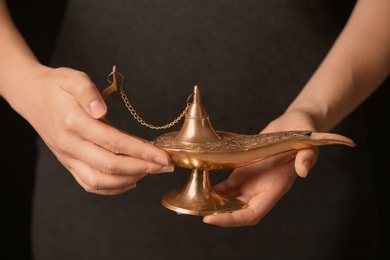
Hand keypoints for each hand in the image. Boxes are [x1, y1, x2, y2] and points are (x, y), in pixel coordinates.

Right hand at [16, 66, 173, 194]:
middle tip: (167, 166)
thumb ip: (88, 93)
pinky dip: (112, 188)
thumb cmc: (57, 86)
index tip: (164, 156)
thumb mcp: (72, 78)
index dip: (142, 151)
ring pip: (100, 180)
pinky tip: (131, 181)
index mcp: (74, 122)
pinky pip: (90, 184)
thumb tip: (102, 110)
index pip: (114, 142)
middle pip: (110, 165)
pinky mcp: (69, 163)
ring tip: (152, 171)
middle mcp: (70, 145)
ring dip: (130, 179)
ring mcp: (68, 157)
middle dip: (144, 168)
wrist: (32, 97)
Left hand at [203, 110, 318, 226]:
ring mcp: (251, 182)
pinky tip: (198, 185)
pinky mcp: (243, 172)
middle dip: (217, 215)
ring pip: (229, 201)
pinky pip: (226, 187)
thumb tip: (304, 171)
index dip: (233, 219)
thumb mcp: (308, 142)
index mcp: (275, 187)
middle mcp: (261, 189)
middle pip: (237, 212)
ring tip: (192, 201)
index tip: (212, 218)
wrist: (293, 125)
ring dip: (213, 204)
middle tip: (194, 210)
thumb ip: (307, 157)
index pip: (253, 213)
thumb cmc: (302, 133)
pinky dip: (213, 190)